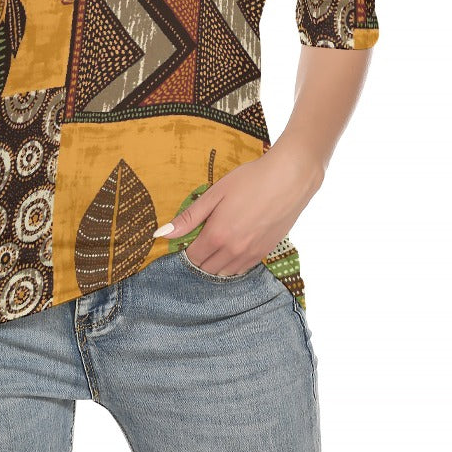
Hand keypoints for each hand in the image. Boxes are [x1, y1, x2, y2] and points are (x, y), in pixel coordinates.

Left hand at [155, 148, 320, 276]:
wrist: (289, 179)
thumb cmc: (250, 180)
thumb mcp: (215, 193)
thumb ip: (189, 217)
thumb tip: (162, 233)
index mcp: (217, 235)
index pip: (192, 257)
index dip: (185, 250)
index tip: (187, 239)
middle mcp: (233, 250)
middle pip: (207, 269)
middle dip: (199, 258)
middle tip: (200, 240)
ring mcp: (251, 254)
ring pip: (225, 272)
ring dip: (215, 264)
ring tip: (215, 244)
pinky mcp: (265, 252)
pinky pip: (242, 269)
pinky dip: (233, 264)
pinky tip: (232, 248)